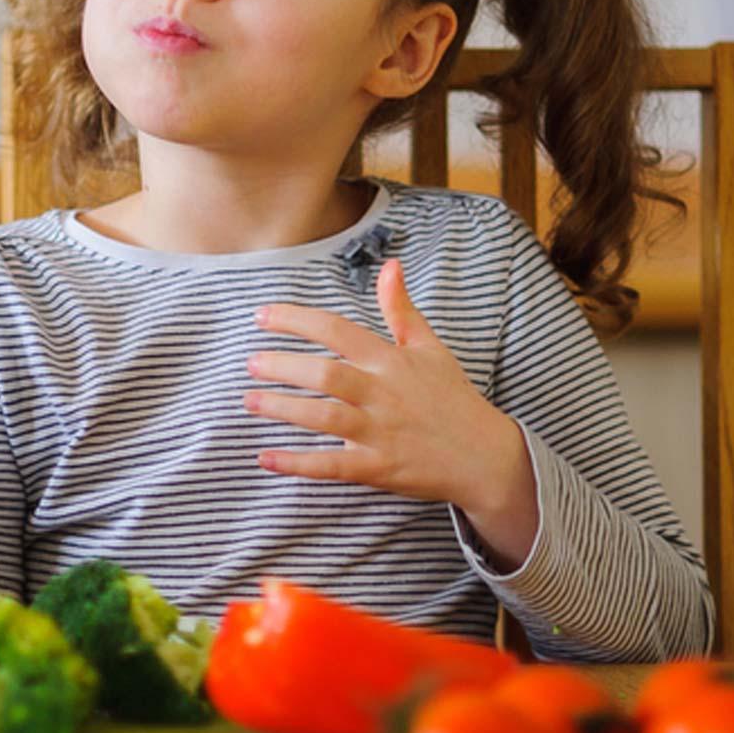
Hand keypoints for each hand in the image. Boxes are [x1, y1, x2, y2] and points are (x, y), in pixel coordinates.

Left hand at [244, 258, 521, 510]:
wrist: (484, 456)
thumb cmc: (451, 397)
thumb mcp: (429, 347)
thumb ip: (401, 308)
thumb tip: (390, 264)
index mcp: (391, 360)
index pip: (337, 331)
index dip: (297, 320)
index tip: (261, 316)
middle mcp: (383, 393)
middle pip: (326, 374)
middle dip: (283, 365)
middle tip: (250, 363)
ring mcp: (380, 432)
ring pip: (324, 417)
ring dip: (283, 408)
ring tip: (250, 400)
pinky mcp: (378, 468)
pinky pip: (332, 465)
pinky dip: (297, 463)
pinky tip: (265, 457)